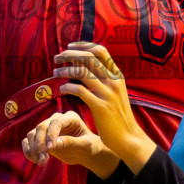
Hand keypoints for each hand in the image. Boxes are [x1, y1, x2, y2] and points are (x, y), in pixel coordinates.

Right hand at [21, 111, 120, 177]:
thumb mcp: (84, 145)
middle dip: (40, 143)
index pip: (56, 122)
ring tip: (41, 162)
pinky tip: (35, 160)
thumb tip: (53, 144)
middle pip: (41, 127)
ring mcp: (47, 128)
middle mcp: (56, 120)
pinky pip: (28, 141)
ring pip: (33, 134)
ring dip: (33, 149)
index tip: (49, 149)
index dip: (51, 135)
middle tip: (43, 159)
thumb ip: (71, 143)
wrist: (84, 152)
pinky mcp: (40, 137)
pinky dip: (28, 150)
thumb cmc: (88, 147)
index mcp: (70, 118)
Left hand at [54, 42, 155, 171]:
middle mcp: (113, 81)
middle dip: (70, 55)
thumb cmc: (118, 116)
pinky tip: (62, 89)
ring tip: (55, 72)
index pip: (100, 51)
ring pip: (82, 72)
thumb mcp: (116, 92)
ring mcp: (107, 93)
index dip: (83, 45)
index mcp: (117, 75)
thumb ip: (105, 80)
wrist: (128, 137)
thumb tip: (87, 67)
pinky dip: (67, 87)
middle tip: (57, 57)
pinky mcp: (100, 106)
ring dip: (65, 70)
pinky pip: (79, 90)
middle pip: (88, 58)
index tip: (69, 46)